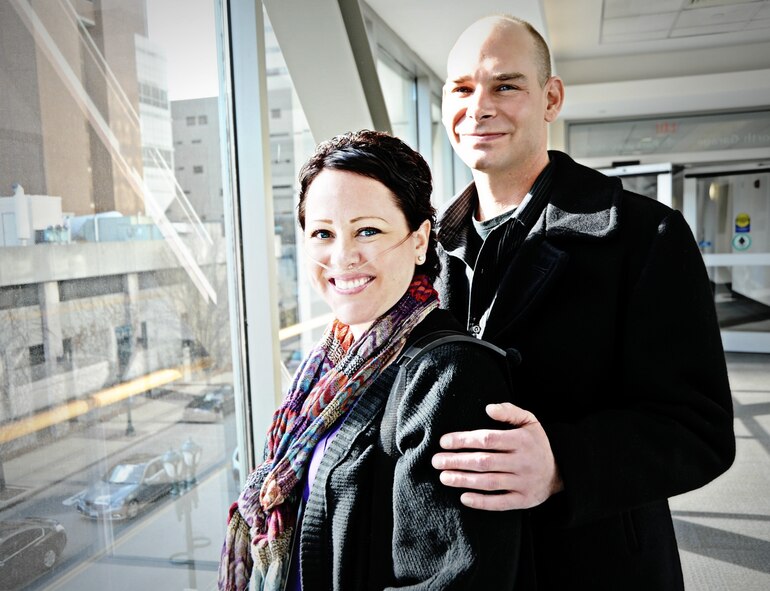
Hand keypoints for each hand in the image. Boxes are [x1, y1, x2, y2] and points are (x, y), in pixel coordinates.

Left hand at [431, 402, 562, 510]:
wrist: (560, 470)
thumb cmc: (535, 443)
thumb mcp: (529, 421)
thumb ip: (509, 411)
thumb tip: (488, 408)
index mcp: (521, 440)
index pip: (487, 439)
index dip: (463, 440)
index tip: (443, 442)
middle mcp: (523, 462)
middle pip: (484, 462)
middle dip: (457, 461)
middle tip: (436, 461)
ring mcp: (524, 482)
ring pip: (488, 482)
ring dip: (463, 480)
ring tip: (444, 477)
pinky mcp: (524, 500)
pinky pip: (500, 503)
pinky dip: (481, 502)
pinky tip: (463, 498)